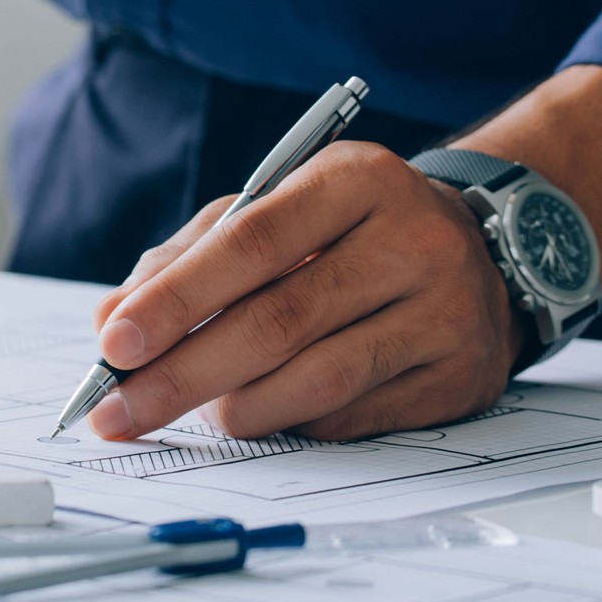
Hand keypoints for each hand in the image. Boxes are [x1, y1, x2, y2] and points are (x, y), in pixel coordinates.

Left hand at [87, 142, 522, 441]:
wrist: (490, 249)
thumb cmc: (347, 230)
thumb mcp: (274, 211)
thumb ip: (187, 257)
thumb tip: (111, 320)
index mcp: (353, 181)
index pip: (250, 244)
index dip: (176, 298)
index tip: (113, 342)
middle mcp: (410, 241)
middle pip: (277, 321)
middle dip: (181, 373)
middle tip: (115, 409)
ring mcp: (445, 312)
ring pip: (316, 378)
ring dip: (232, 407)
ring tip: (186, 411)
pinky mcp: (459, 377)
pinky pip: (350, 415)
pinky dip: (288, 420)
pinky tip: (258, 412)